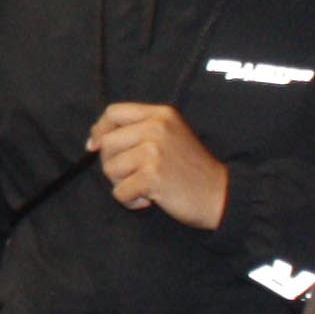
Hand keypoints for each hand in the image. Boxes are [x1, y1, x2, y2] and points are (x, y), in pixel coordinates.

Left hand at [89, 103, 230, 228]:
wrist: (220, 195)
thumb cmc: (190, 169)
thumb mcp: (171, 136)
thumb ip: (139, 131)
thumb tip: (95, 141)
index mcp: (161, 114)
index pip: (114, 112)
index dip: (99, 130)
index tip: (94, 146)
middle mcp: (157, 127)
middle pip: (107, 143)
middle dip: (112, 165)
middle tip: (134, 176)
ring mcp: (154, 151)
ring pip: (110, 168)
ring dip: (122, 184)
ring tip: (146, 187)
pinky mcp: (152, 176)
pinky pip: (120, 192)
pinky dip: (130, 201)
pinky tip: (150, 200)